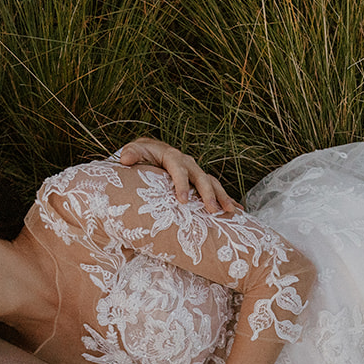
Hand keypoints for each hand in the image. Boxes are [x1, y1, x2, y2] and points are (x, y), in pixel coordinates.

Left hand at [116, 137, 241, 214]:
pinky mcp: (200, 181)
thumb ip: (132, 153)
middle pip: (201, 178)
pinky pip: (216, 190)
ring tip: (230, 212)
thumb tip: (126, 158)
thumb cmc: (143, 154)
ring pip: (213, 183)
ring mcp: (196, 173)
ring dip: (222, 197)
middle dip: (208, 194)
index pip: (179, 170)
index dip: (182, 184)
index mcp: (173, 157)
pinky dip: (227, 199)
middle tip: (212, 210)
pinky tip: (237, 210)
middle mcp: (188, 164)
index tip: (183, 200)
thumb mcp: (135, 150)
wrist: (153, 151)